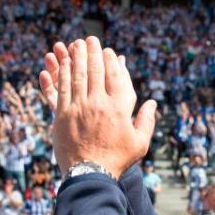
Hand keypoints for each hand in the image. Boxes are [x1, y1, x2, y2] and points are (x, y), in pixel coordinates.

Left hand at [39, 37, 155, 178]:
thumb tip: (153, 103)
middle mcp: (99, 104)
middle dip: (92, 52)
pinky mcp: (62, 115)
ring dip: (76, 57)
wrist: (90, 175)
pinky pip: (62, 88)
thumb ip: (146, 121)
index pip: (116, 76)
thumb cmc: (117, 160)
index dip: (111, 60)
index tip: (108, 51)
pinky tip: (62, 64)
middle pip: (95, 71)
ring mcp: (79, 108)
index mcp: (119, 108)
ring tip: (75, 45)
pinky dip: (62, 73)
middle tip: (89, 39)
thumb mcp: (139, 143)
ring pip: (77, 76)